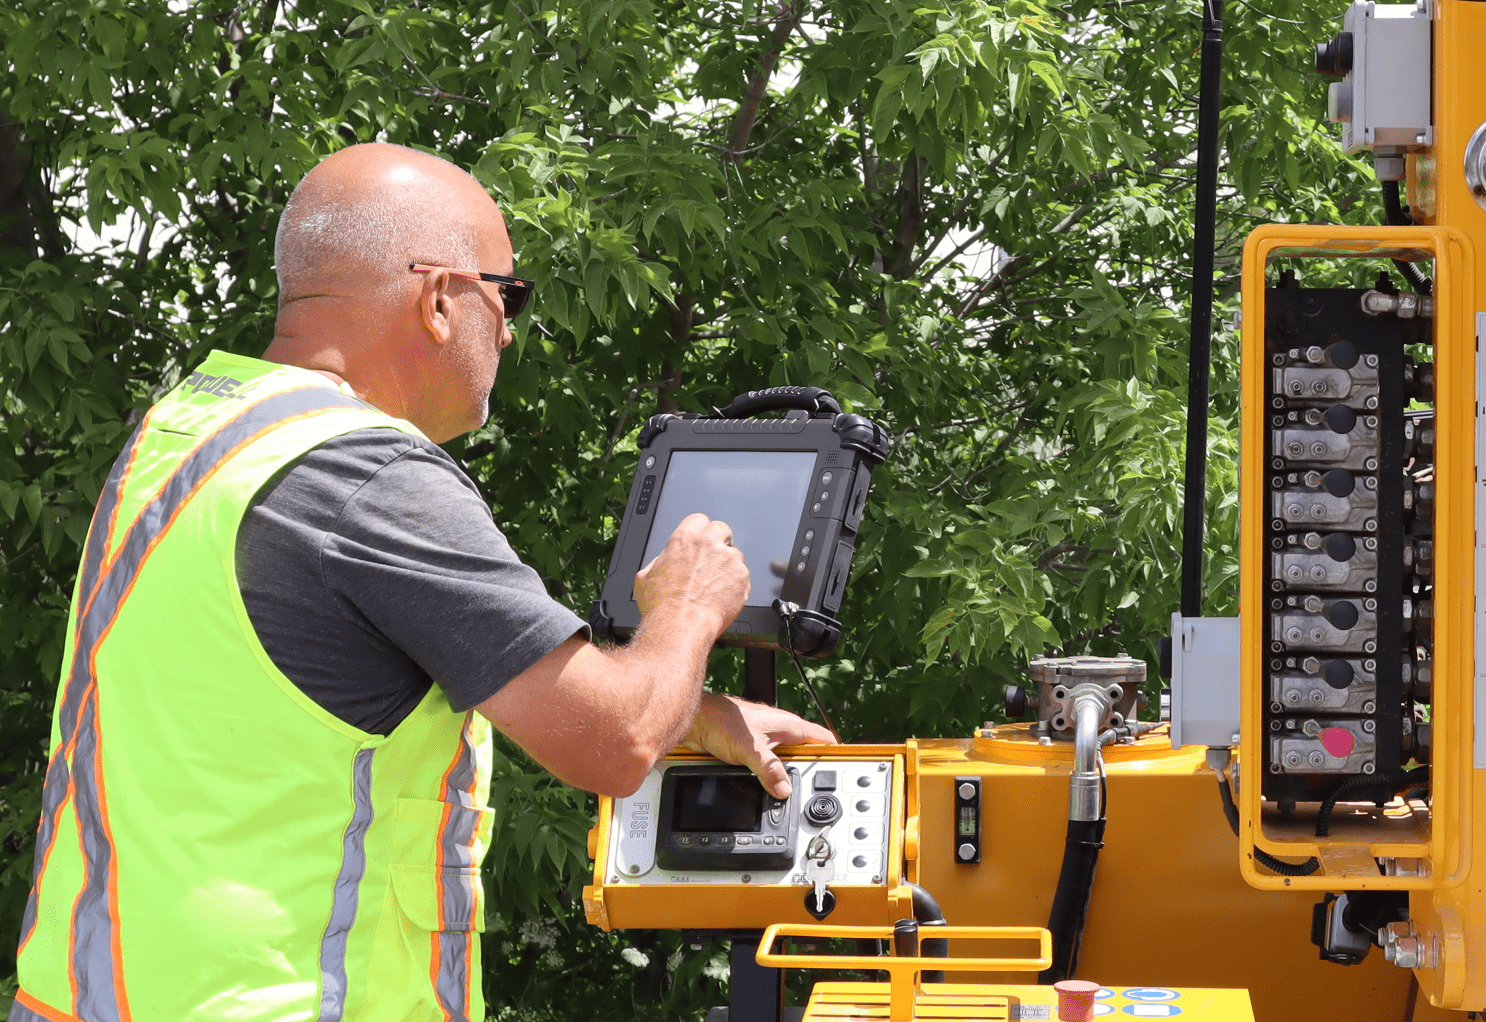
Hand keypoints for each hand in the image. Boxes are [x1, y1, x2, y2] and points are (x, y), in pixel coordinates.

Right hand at [634, 513, 749, 638]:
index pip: (699, 520)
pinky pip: (743, 575)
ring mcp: (728, 559)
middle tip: (714, 557)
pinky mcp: (742, 576)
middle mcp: (709, 544)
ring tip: (716, 585)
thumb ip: (661, 561)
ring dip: (728, 565)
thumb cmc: (662, 606)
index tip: (702, 539)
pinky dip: (736, 584)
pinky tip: (723, 596)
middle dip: (719, 540)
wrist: (681, 626)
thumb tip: (666, 560)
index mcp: (684, 539)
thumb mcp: (646, 577)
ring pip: (734, 553)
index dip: (700, 530)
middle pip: (721, 528)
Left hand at [682, 692, 836, 798]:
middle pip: (805, 756)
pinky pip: (769, 770)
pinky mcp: (753, 754)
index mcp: (787, 726)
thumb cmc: (721, 720)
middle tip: (813, 790)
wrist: (696, 722)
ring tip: (789, 793)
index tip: (842, 769)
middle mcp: (779, 734)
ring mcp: (767, 744)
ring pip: (786, 765)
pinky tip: (768, 789)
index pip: (821, 739)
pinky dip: (770, 780)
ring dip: (787, 778)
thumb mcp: (751, 749)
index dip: (833, 753)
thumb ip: (770, 769)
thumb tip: (784, 788)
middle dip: (809, 772)